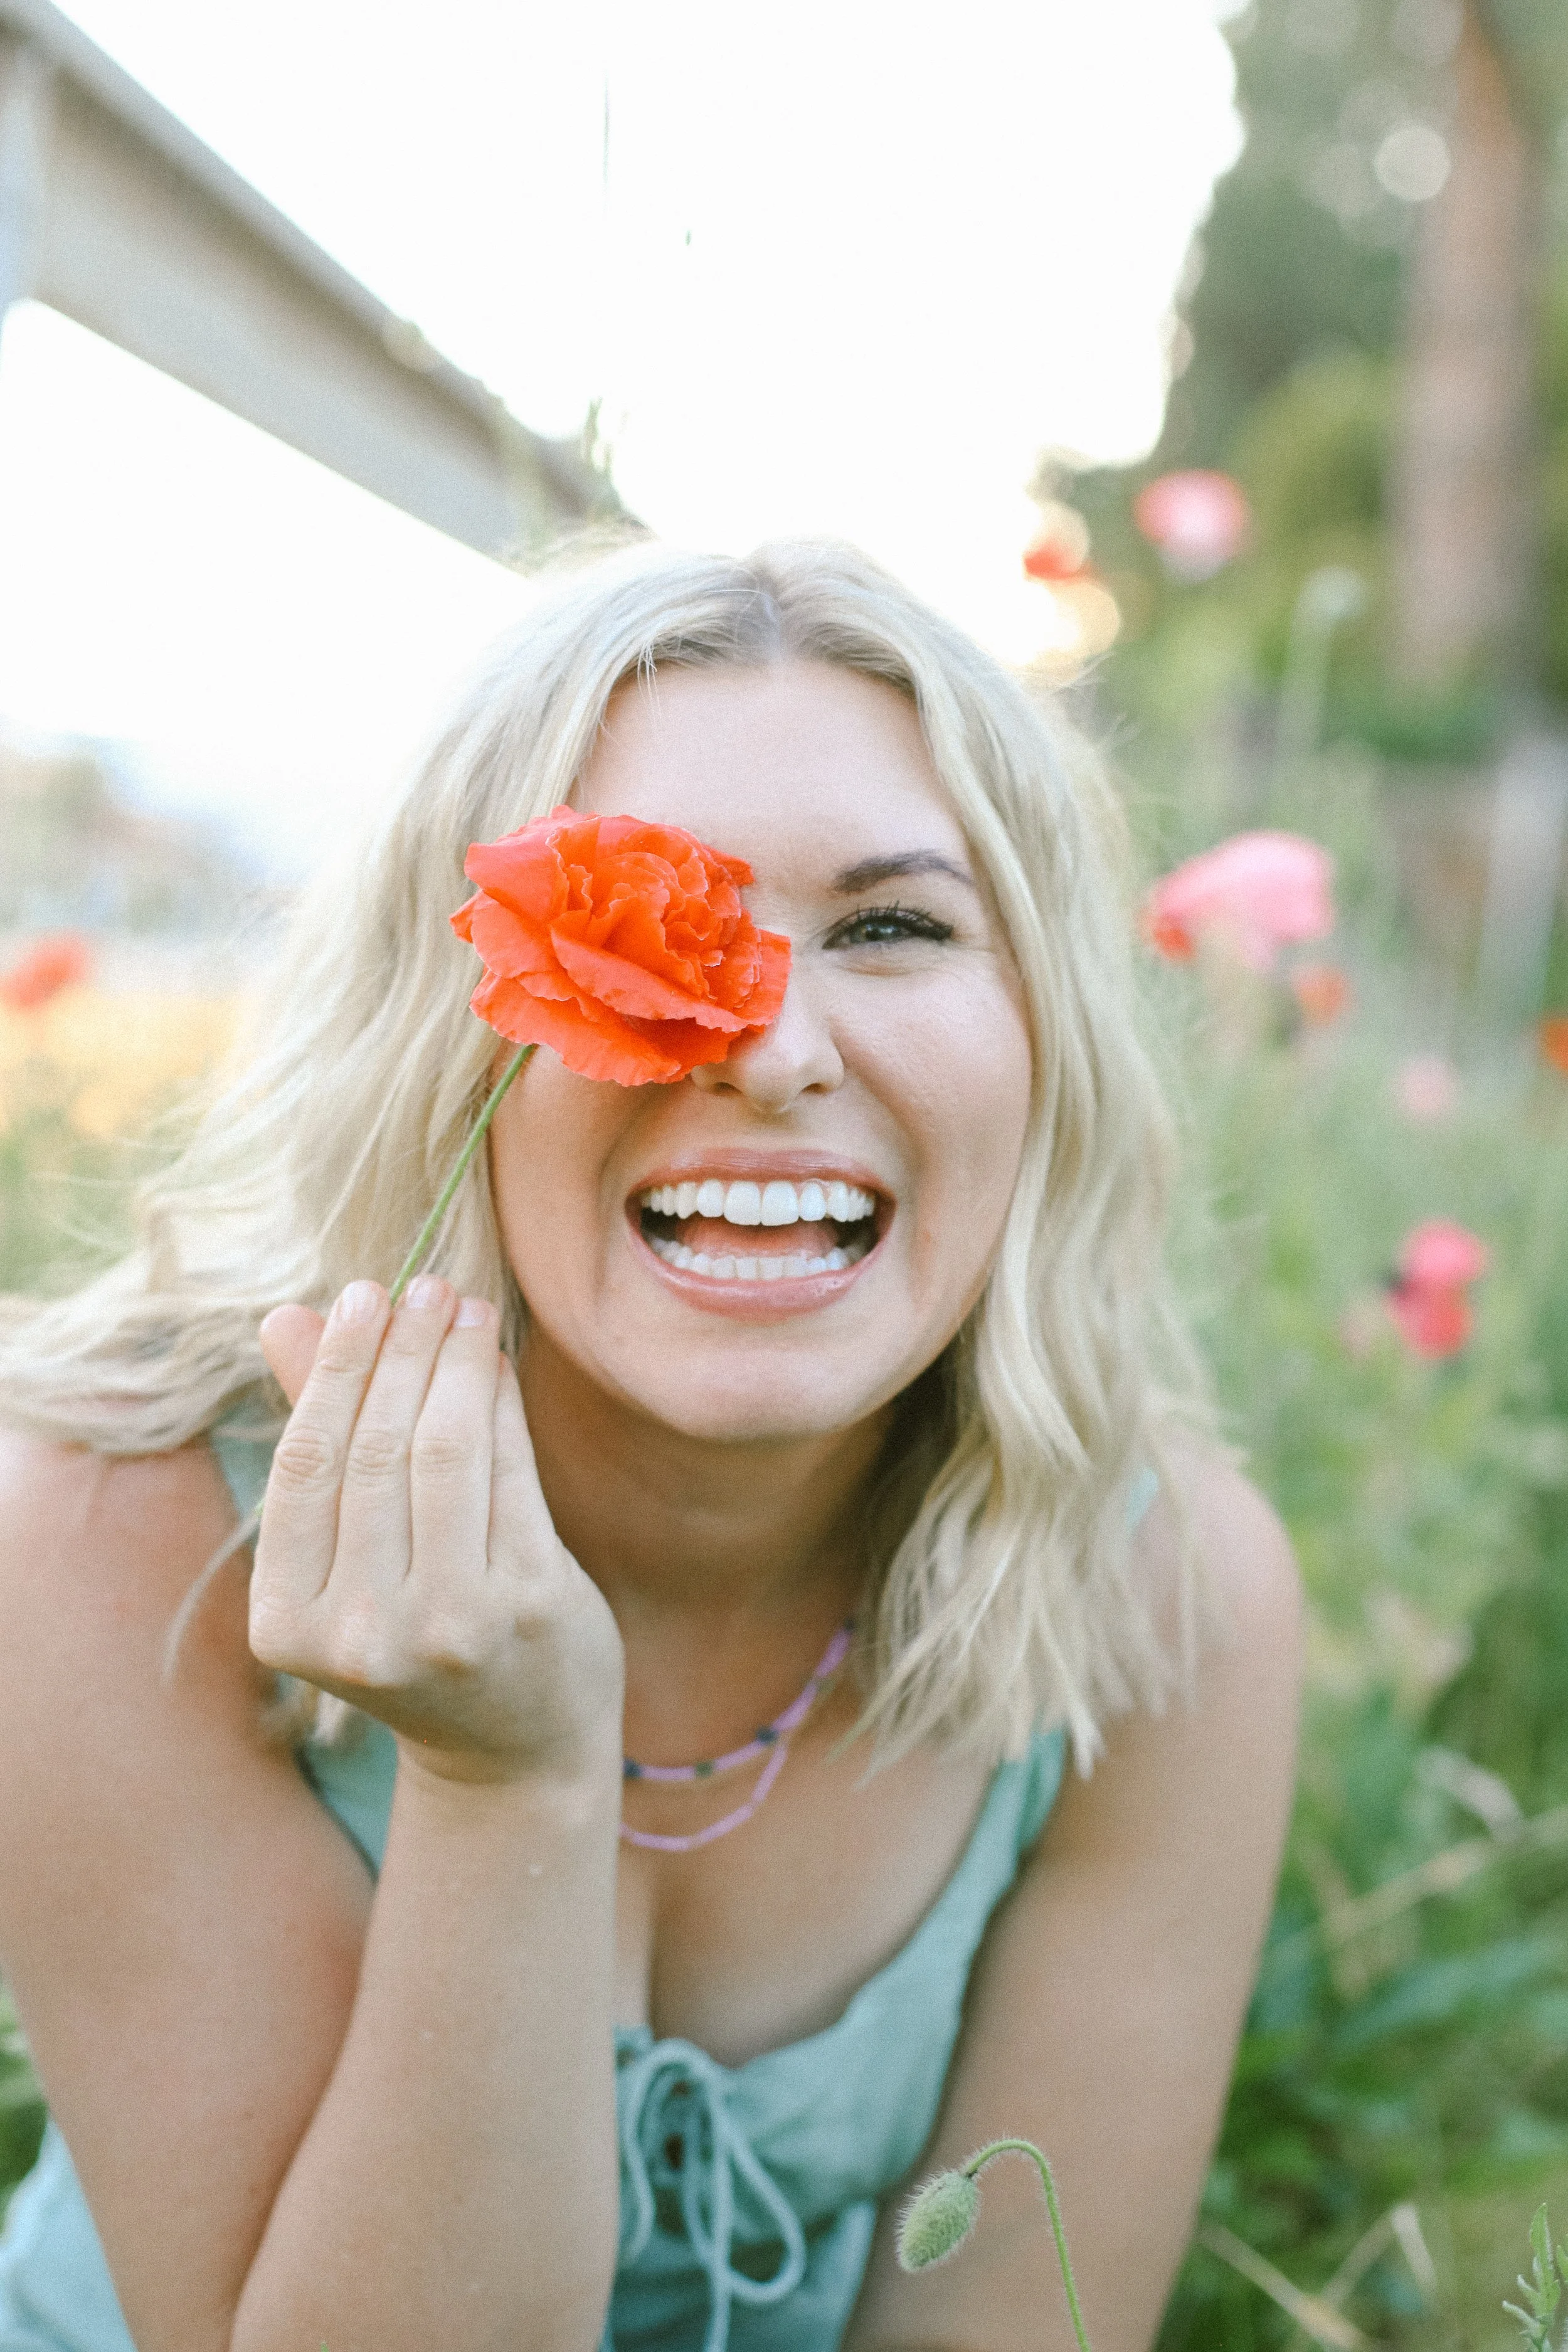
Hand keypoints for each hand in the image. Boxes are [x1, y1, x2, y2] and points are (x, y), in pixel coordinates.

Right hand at [251, 1278, 622, 1784]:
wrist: (513, 1747)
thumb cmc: (416, 1630)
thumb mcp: (345, 1557)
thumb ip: (318, 1437)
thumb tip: (285, 1318)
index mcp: (288, 1625)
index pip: (308, 1464)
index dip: (337, 1368)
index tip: (359, 1295)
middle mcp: (362, 1634)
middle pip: (378, 1450)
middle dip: (401, 1351)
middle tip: (420, 1285)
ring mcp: (450, 1625)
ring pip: (446, 1453)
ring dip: (455, 1363)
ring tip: (462, 1307)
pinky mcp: (530, 1607)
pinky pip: (512, 1474)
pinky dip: (503, 1405)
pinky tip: (496, 1360)